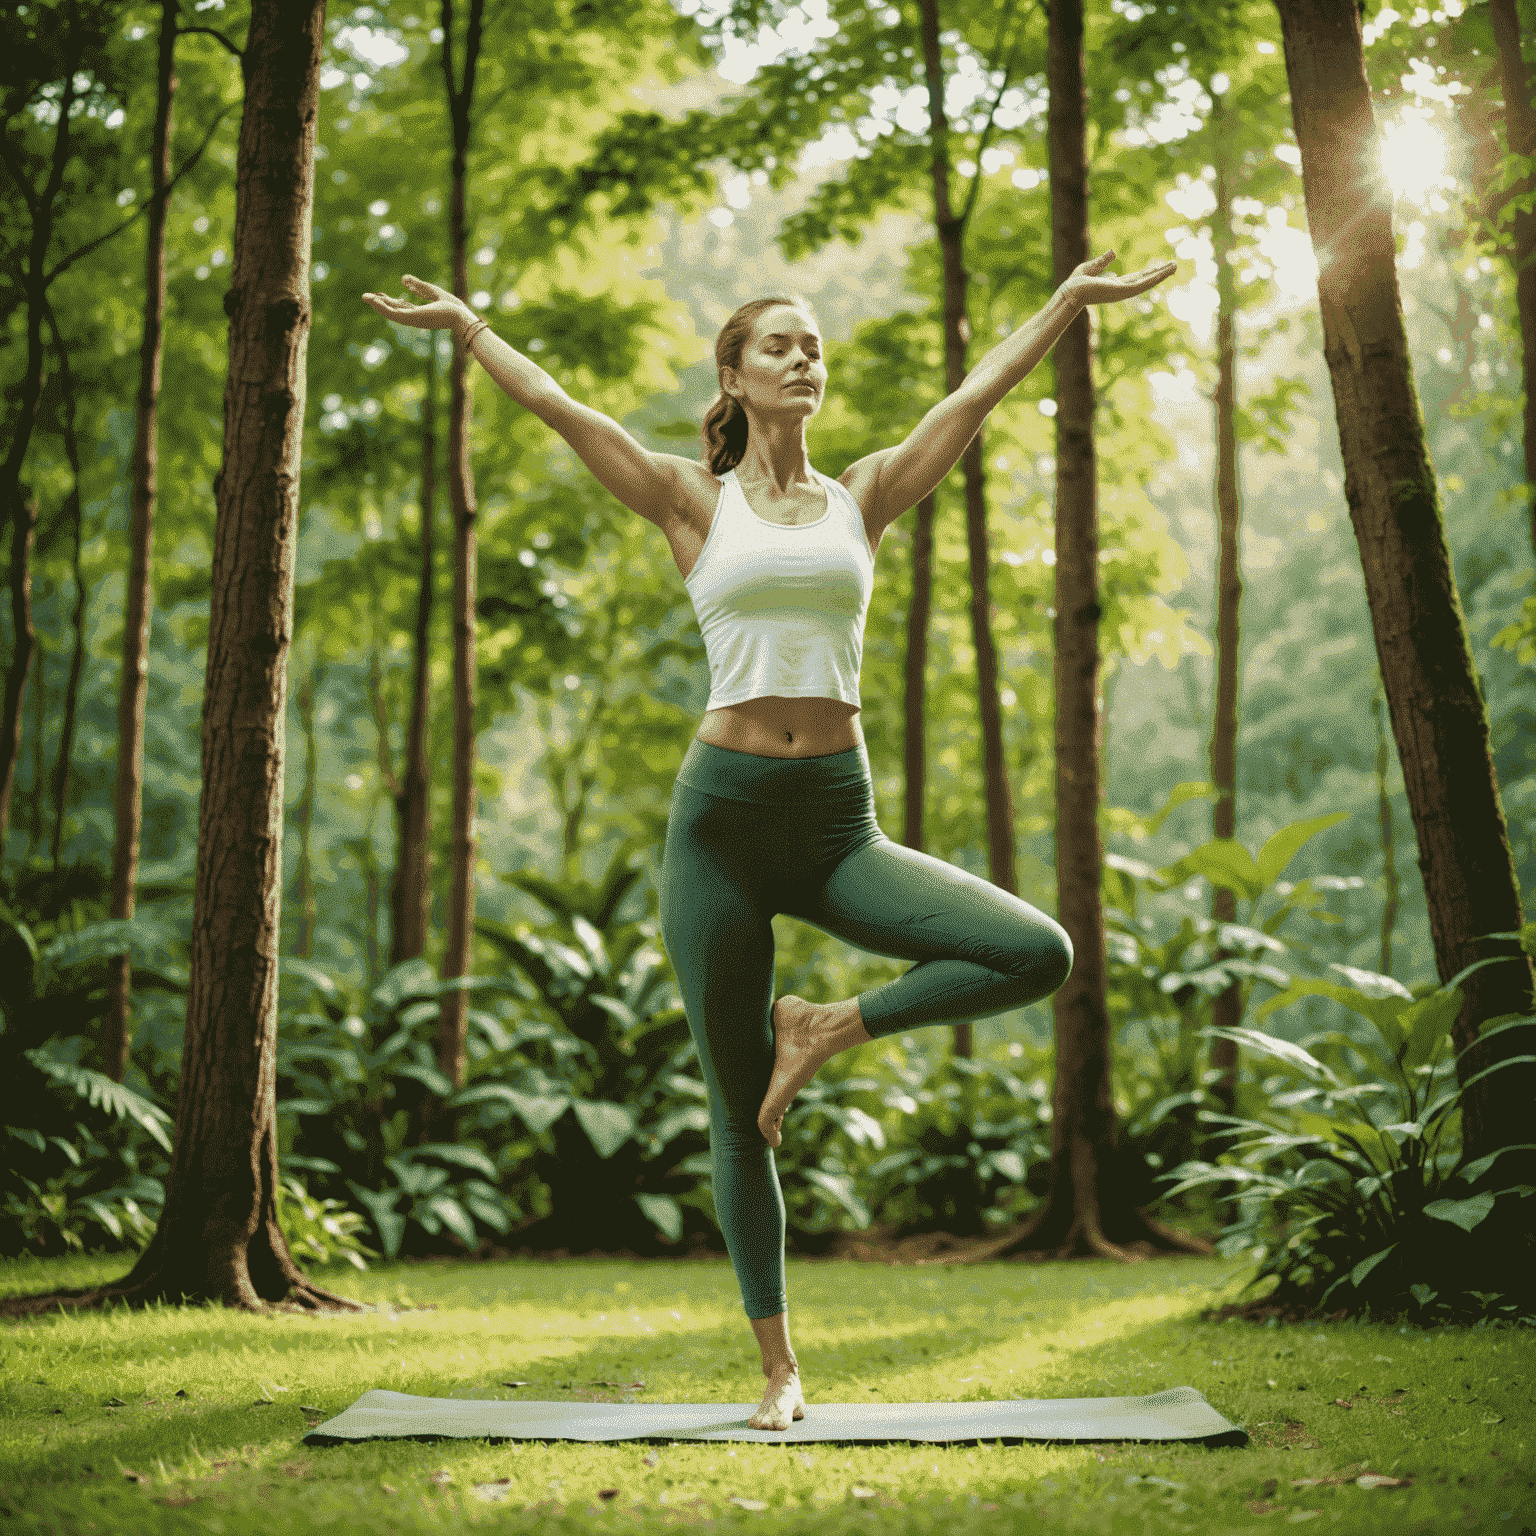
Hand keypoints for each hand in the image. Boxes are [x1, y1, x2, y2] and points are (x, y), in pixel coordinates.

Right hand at [360, 274, 474, 334]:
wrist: (461, 316)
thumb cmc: (452, 307)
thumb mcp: (432, 292)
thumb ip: (418, 286)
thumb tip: (403, 278)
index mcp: (419, 312)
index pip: (400, 306)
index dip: (389, 300)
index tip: (379, 294)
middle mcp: (414, 317)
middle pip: (392, 310)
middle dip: (379, 304)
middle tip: (365, 297)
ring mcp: (412, 319)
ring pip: (390, 312)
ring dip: (377, 305)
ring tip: (365, 297)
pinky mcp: (412, 318)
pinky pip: (394, 313)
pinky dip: (384, 307)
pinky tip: (376, 300)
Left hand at [1063, 250, 1177, 305]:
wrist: (1070, 292)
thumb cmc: (1075, 283)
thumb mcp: (1090, 267)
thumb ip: (1102, 261)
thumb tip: (1113, 253)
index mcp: (1115, 285)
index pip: (1136, 278)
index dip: (1148, 272)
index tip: (1159, 267)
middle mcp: (1121, 290)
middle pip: (1145, 280)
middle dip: (1160, 272)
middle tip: (1174, 265)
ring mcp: (1123, 291)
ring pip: (1147, 282)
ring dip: (1161, 274)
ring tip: (1175, 266)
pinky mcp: (1122, 291)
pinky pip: (1141, 284)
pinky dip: (1153, 278)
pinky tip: (1163, 272)